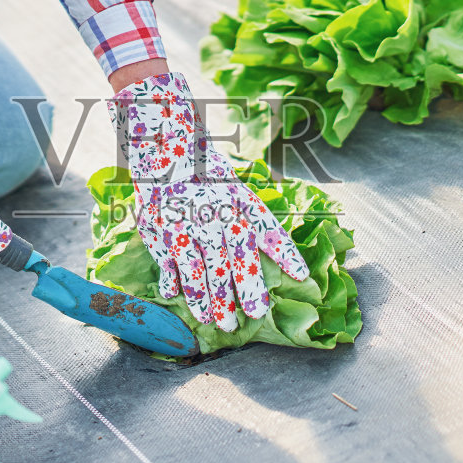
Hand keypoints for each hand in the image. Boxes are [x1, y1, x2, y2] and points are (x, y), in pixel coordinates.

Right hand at [110, 72, 308, 329]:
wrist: (162, 141)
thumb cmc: (205, 172)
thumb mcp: (238, 191)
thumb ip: (260, 227)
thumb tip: (293, 267)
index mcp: (239, 201)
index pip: (269, 231)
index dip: (286, 254)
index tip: (302, 276)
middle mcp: (216, 213)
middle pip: (234, 261)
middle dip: (244, 292)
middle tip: (249, 318)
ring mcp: (187, 222)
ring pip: (201, 270)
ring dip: (208, 299)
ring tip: (215, 321)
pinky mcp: (160, 229)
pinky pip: (169, 263)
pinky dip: (174, 284)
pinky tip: (178, 299)